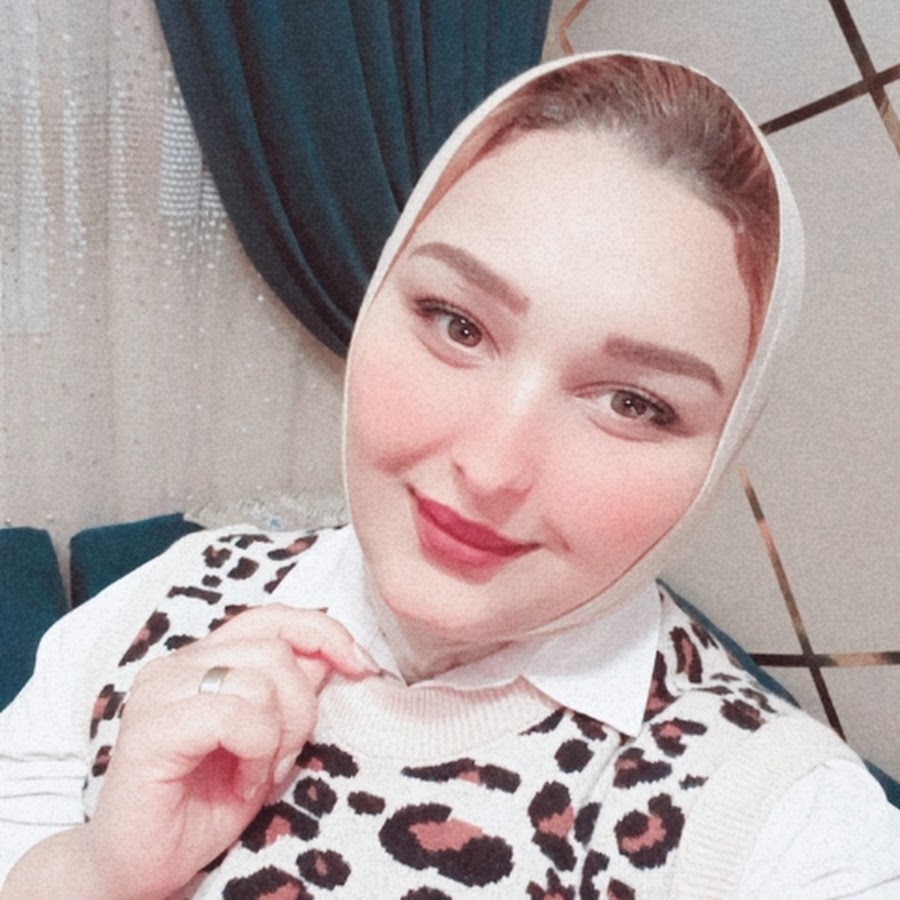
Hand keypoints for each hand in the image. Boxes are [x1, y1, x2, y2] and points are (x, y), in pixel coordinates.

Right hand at [82, 605, 377, 898]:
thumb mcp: (271, 739)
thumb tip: (332, 652)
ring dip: (276, 739)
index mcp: (205, 657)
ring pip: (261, 682)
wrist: (146, 867)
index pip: (274, 618)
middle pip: (277, 651)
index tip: (362, 667)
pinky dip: (253, 753)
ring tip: (253, 773)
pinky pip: (234, 716)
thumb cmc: (208, 802)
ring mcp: (158, 691)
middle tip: (279, 759)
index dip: (324, 633)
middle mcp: (177, 663)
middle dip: (300, 710)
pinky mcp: (149, 728)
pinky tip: (239, 783)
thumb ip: (292, 690)